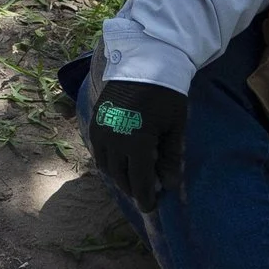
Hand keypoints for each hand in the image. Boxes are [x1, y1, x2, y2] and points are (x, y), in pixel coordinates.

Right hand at [85, 80, 187, 212]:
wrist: (144, 61)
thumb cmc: (166, 94)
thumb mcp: (175, 127)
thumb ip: (171, 158)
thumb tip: (169, 186)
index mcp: (136, 143)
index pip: (140, 183)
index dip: (146, 198)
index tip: (152, 207)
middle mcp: (113, 141)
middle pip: (122, 178)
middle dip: (135, 188)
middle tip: (150, 190)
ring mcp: (100, 132)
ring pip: (107, 168)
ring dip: (121, 176)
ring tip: (137, 176)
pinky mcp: (94, 123)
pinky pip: (98, 153)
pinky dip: (110, 162)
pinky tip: (123, 161)